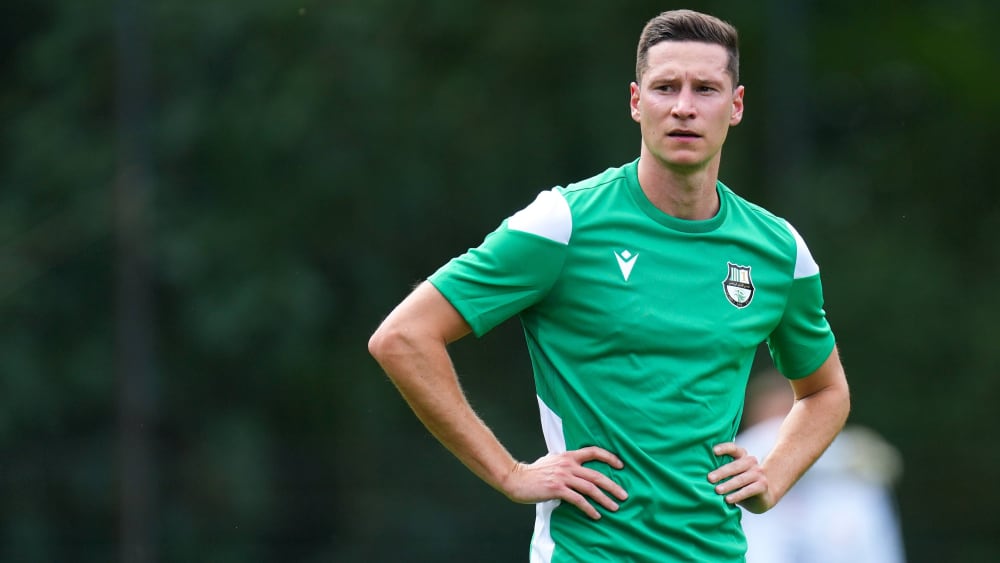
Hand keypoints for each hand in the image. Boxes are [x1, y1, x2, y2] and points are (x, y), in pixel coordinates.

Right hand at [501, 447, 628, 519]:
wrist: (516, 478)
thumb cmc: (533, 472)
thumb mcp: (551, 460)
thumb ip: (565, 462)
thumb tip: (575, 466)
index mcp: (568, 456)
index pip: (593, 452)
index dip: (609, 457)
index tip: (621, 465)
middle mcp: (568, 465)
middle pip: (596, 475)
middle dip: (613, 486)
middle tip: (624, 495)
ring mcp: (563, 477)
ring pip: (590, 488)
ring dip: (604, 499)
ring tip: (614, 507)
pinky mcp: (557, 489)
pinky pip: (578, 500)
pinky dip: (589, 508)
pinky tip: (595, 515)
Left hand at [707, 442, 774, 513]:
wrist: (762, 496)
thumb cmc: (739, 483)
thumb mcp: (732, 474)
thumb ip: (721, 469)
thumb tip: (697, 470)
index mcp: (742, 456)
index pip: (733, 448)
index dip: (724, 448)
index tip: (713, 451)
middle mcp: (751, 462)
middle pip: (735, 465)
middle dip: (721, 472)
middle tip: (709, 478)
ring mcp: (758, 473)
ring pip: (741, 478)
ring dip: (728, 485)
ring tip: (717, 491)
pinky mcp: (762, 486)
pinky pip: (749, 490)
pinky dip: (738, 495)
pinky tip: (728, 500)